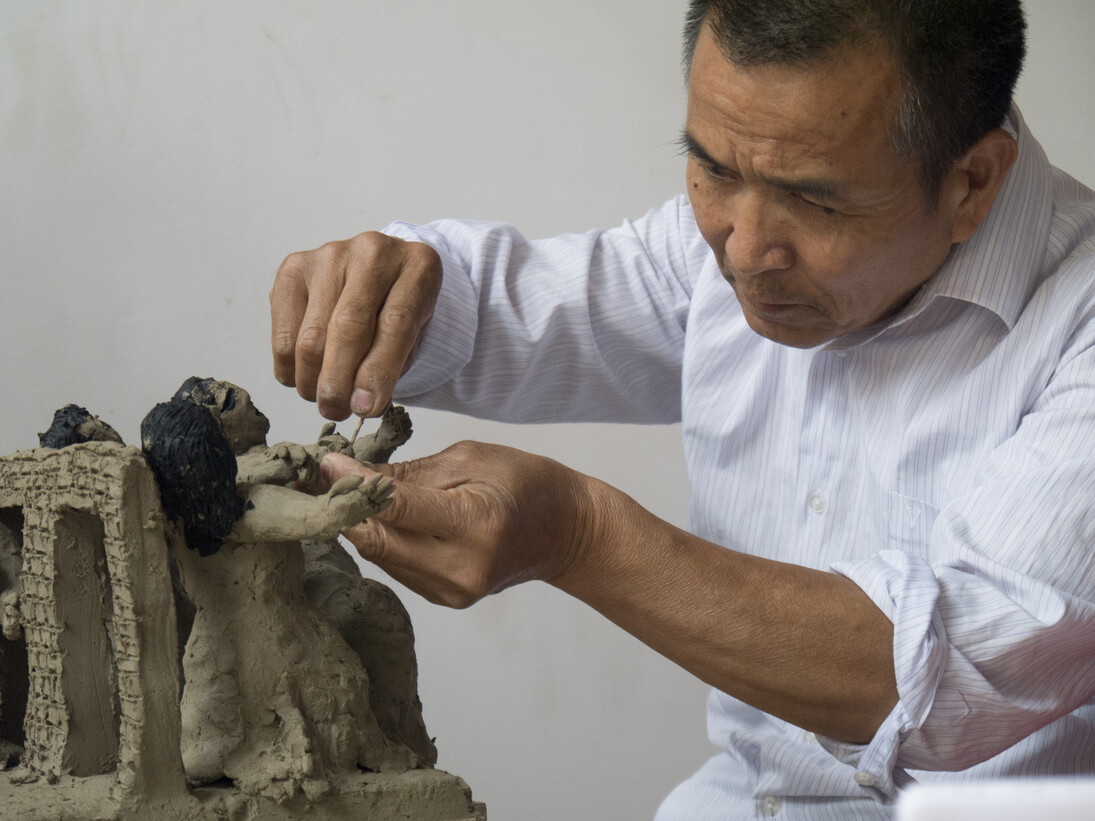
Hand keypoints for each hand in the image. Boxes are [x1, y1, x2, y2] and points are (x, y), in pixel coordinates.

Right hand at [270, 232, 441, 419]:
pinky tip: (305, 375)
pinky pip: (284, 332)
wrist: (380, 275)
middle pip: (347, 326)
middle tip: (336, 411)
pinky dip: (290, 366)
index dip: (379, 372)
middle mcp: (373, 251)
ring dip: (312, 380)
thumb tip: (359, 406)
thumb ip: (392, 366)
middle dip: (338, 381)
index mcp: (419, 265)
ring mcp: (329, 255)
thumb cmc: (399, 310)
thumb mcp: (415, 336)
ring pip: (310, 335)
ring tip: (324, 398)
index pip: (396, 322)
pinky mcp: (294, 268)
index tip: (367, 408)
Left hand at [321, 442, 599, 607]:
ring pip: (378, 557)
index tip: (320, 464)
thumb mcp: (470, 459)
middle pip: (376, 541)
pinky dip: (378, 540)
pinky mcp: (444, 599)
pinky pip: (394, 567)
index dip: (350, 485)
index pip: (395, 509)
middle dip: (339, 508)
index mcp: (475, 524)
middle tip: (311, 478)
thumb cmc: (524, 483)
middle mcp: (461, 567)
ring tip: (335, 491)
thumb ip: (408, 472)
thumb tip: (346, 472)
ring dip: (354, 524)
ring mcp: (452, 591)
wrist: (566, 532)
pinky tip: (370, 516)